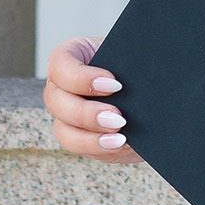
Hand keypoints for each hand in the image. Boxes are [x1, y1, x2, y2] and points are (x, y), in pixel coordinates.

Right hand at [43, 37, 140, 160]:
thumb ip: (132, 62)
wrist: (148, 87)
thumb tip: (143, 76)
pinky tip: (121, 145)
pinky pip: (80, 148)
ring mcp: (65, 114)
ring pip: (63, 130)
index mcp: (71, 56)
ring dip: (91, 138)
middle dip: (87, 113)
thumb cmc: (136, 64)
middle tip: (118, 118)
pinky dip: (100, 148)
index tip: (115, 84)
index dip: (82, 78)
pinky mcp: (78, 136)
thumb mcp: (134, 56)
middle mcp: (61, 86)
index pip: (60, 65)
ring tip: (120, 138)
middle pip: (56, 102)